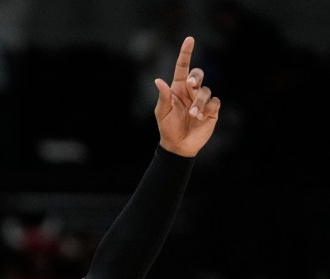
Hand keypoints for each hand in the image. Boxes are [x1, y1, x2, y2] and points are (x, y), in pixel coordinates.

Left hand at [153, 36, 219, 156]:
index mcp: (178, 88)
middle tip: (191, 84)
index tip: (190, 39)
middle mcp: (191, 91)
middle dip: (196, 77)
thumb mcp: (162, 113)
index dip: (186, 53)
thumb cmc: (168, 128)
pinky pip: (214, 102)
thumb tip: (158, 80)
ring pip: (206, 91)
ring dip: (198, 102)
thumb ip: (163, 97)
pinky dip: (207, 108)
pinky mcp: (212, 109)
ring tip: (192, 115)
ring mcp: (202, 99)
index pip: (183, 67)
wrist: (179, 145)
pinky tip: (200, 117)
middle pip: (198, 74)